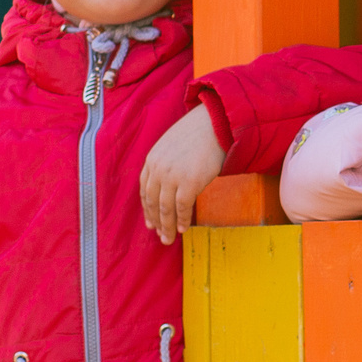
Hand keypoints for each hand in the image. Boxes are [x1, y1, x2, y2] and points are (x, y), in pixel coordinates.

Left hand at [139, 105, 227, 244]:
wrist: (215, 123)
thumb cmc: (199, 132)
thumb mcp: (172, 145)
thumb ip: (166, 162)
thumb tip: (171, 181)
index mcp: (152, 160)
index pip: (145, 190)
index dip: (147, 209)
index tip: (151, 222)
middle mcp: (158, 169)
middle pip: (153, 202)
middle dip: (156, 222)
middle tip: (160, 236)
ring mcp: (173, 176)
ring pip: (165, 208)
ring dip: (167, 226)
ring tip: (169, 238)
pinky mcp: (189, 182)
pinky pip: (182, 207)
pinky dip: (182, 220)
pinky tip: (184, 229)